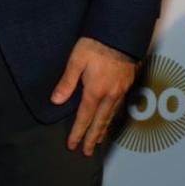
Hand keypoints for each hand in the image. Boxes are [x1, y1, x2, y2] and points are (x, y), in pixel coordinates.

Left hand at [51, 37, 136, 156]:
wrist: (120, 33)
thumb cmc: (95, 44)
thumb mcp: (76, 61)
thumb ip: (67, 82)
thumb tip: (56, 101)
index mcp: (95, 91)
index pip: (84, 118)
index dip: (77, 132)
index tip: (72, 145)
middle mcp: (110, 95)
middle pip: (100, 122)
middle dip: (92, 138)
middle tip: (87, 152)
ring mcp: (121, 90)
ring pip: (111, 115)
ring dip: (103, 129)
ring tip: (97, 140)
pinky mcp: (128, 83)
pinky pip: (119, 106)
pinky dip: (112, 117)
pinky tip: (109, 118)